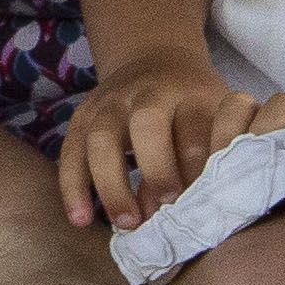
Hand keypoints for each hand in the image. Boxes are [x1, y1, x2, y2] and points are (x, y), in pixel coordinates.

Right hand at [57, 48, 284, 233]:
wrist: (156, 60)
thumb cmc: (195, 107)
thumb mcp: (214, 117)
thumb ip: (208, 159)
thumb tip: (196, 219)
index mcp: (191, 93)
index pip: (195, 129)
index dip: (197, 168)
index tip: (202, 207)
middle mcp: (148, 92)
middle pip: (148, 122)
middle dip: (157, 167)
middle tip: (165, 211)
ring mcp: (111, 102)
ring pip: (102, 137)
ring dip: (112, 184)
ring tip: (126, 224)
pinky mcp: (84, 115)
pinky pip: (71, 150)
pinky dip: (74, 186)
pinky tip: (81, 219)